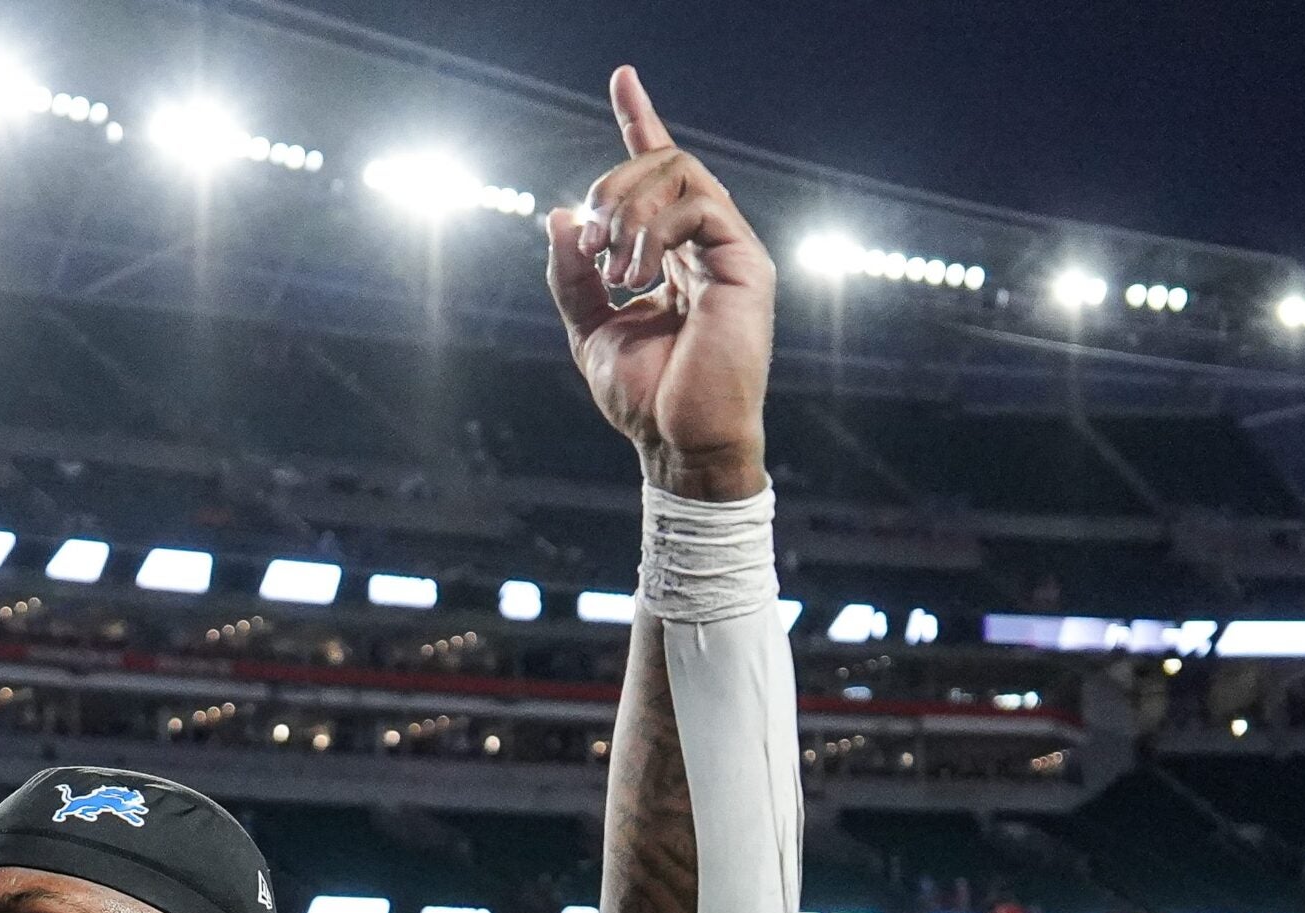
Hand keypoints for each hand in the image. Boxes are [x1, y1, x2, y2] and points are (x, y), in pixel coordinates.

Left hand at [546, 66, 773, 500]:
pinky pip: (698, 206)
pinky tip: (638, 276)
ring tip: (613, 270)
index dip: (639, 123)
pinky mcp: (746, 263)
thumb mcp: (588, 327)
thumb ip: (571, 274)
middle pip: (660, 163)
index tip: (621, 77)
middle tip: (588, 247)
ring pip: (679, 172)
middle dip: (610, 188)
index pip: (658, 174)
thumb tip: (558, 215)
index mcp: (671, 254)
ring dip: (628, 212)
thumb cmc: (642, 397)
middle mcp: (705, 243)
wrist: (677, 441)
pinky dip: (654, 232)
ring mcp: (729, 249)